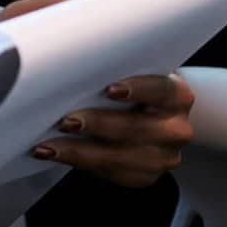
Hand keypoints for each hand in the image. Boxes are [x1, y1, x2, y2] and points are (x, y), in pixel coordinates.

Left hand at [31, 72, 195, 188]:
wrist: (156, 113)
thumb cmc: (135, 82)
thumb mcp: (135, 68)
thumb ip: (117, 62)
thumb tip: (72, 49)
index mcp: (177, 94)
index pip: (161, 90)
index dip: (137, 89)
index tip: (109, 89)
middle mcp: (176, 128)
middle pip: (136, 128)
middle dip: (97, 125)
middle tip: (65, 121)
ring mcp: (163, 156)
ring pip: (121, 158)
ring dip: (80, 152)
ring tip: (49, 145)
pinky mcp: (146, 176)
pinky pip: (112, 174)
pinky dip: (80, 164)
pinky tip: (56, 154)